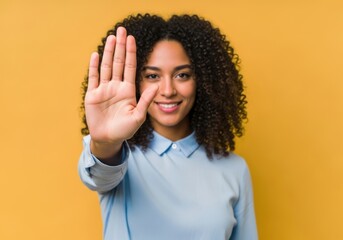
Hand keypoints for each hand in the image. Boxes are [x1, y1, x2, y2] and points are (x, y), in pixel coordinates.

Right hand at [85, 27, 157, 146]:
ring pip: (107, 66)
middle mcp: (116, 86)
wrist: (109, 139)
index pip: (130, 67)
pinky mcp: (93, 95)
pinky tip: (96, 55)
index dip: (131, 53)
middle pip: (118, 62)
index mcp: (128, 90)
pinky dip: (94, 66)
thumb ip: (146, 101)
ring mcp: (104, 89)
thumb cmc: (125, 130)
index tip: (132, 39)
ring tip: (111, 37)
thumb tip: (157, 86)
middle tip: (122, 30)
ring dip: (108, 52)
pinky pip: (94, 78)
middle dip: (120, 46)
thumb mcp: (138, 116)